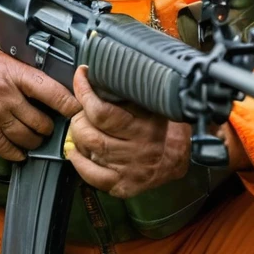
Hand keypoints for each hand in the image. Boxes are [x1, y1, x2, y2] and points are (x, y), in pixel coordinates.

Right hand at [0, 51, 79, 161]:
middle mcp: (3, 97)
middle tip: (46, 125)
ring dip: (34, 140)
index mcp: (12, 74)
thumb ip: (28, 71)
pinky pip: (11, 151)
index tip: (78, 112)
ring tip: (31, 134)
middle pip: (42, 123)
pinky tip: (16, 144)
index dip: (70, 105)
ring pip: (29, 140)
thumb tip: (61, 79)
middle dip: (48, 127)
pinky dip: (17, 151)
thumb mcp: (3, 61)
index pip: (52, 92)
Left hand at [64, 67, 191, 198]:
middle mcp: (137, 149)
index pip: (102, 111)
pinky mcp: (122, 185)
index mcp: (146, 125)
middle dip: (78, 117)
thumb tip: (105, 69)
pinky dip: (78, 162)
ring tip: (80, 127)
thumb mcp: (154, 104)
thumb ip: (134, 90)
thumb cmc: (163, 126)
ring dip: (76, 137)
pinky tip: (76, 151)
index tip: (81, 75)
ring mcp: (129, 169)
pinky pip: (91, 175)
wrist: (178, 159)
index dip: (84, 91)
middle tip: (80, 109)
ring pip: (88, 151)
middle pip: (89, 133)